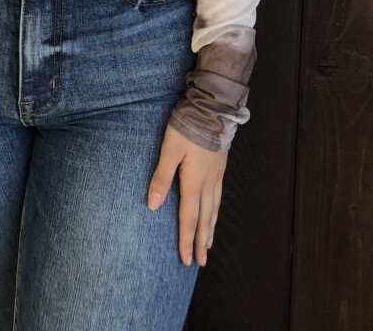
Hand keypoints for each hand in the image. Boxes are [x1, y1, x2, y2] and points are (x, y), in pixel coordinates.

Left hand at [147, 124, 227, 266]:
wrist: (212, 110)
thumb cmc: (187, 128)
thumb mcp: (169, 150)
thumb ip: (161, 177)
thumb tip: (152, 205)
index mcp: (193, 182)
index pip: (189, 218)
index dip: (186, 240)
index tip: (186, 260)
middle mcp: (207, 183)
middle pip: (204, 219)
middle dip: (200, 242)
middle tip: (200, 262)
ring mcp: (216, 176)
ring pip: (214, 210)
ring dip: (210, 229)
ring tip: (208, 244)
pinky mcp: (220, 167)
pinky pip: (218, 197)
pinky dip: (216, 211)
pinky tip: (214, 212)